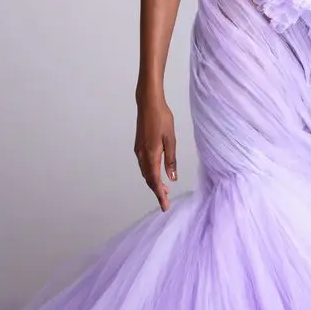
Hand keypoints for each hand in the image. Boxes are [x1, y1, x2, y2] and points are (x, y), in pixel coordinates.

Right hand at [134, 94, 176, 211]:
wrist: (148, 103)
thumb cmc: (162, 118)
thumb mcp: (170, 139)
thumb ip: (171, 159)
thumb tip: (172, 178)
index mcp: (151, 155)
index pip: (155, 181)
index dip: (160, 195)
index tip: (165, 206)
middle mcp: (142, 155)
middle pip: (148, 179)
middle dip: (157, 191)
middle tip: (166, 201)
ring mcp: (138, 150)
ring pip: (145, 173)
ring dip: (153, 182)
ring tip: (164, 189)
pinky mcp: (138, 145)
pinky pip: (144, 165)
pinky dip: (150, 173)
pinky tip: (157, 173)